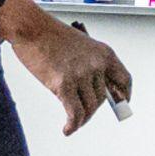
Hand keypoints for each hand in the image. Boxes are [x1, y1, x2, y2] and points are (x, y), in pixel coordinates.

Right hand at [0, 0, 131, 134]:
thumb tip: (94, 90)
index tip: (121, 104)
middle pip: (103, 99)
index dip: (124, 96)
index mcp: (104, 53)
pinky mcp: (64, 84)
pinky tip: (67, 128)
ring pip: (89, 108)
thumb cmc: (50, 34)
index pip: (124, 80)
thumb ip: (91, 65)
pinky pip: (75, 113)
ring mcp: (81, 75)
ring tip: (73, 121)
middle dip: (92, 109)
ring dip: (82, 119)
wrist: (30, 27)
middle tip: (82, 113)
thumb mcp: (82, 45)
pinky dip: (73, 125)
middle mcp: (96, 65)